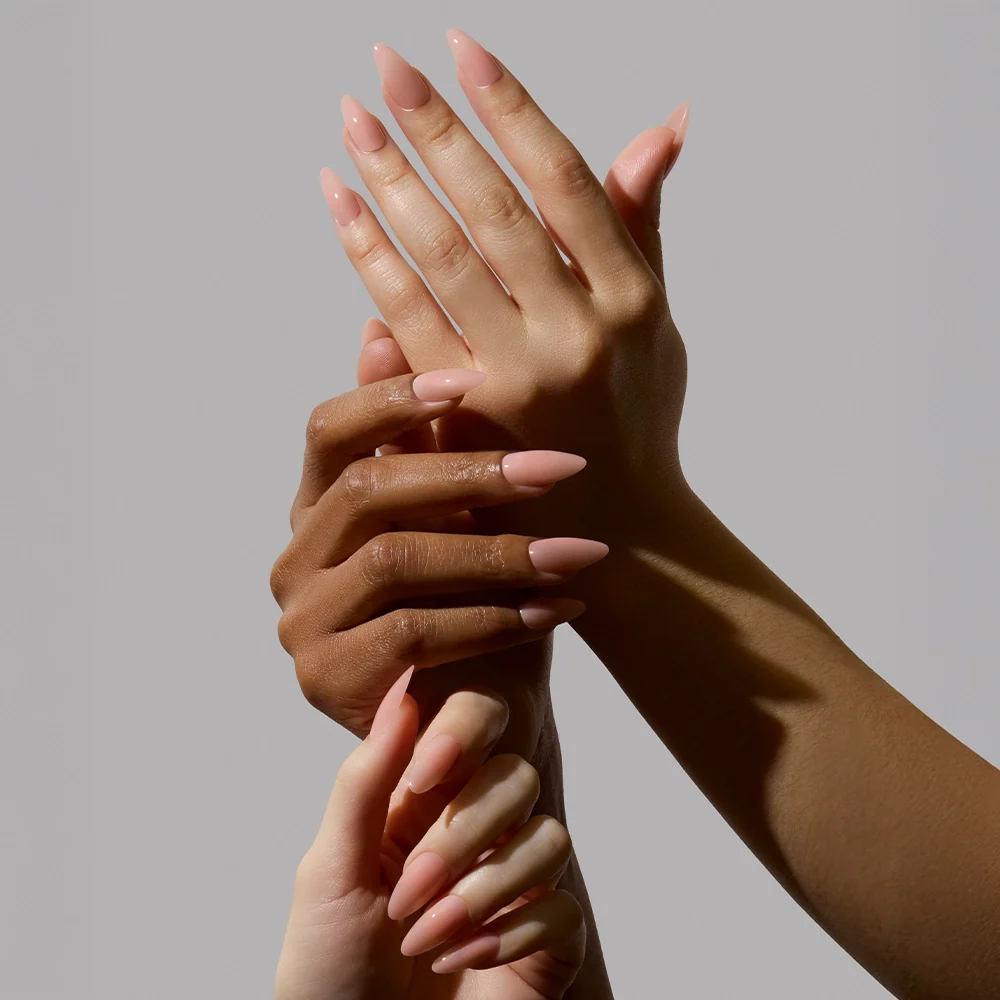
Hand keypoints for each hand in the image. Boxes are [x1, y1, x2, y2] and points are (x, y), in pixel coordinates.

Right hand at [269, 368, 606, 738]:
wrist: (471, 709)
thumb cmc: (464, 598)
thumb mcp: (449, 514)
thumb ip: (416, 436)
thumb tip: (380, 324)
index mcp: (315, 505)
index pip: (329, 430)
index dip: (391, 399)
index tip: (472, 380)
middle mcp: (295, 558)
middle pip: (367, 491)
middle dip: (470, 476)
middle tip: (559, 472)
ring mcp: (304, 622)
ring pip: (396, 561)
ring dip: (497, 554)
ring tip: (577, 552)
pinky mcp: (327, 680)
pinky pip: (413, 635)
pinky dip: (493, 618)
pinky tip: (555, 611)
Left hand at [276, 672, 584, 999]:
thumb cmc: (329, 972)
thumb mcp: (330, 870)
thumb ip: (364, 782)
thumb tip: (399, 692)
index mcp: (425, 802)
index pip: (473, 724)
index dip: (462, 733)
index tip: (425, 776)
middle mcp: (477, 833)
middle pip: (517, 776)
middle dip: (463, 835)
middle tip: (408, 892)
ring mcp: (514, 886)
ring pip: (549, 837)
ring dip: (485, 891)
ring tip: (427, 939)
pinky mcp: (544, 941)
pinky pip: (563, 908)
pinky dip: (511, 935)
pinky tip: (465, 959)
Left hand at [322, 30, 690, 562]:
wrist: (612, 530)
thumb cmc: (635, 416)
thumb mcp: (655, 322)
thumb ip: (640, 225)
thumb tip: (666, 122)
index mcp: (630, 302)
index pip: (565, 184)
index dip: (511, 110)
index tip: (463, 49)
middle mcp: (575, 336)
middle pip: (494, 211)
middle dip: (436, 132)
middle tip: (385, 65)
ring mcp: (515, 378)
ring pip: (442, 258)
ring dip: (390, 183)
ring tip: (351, 121)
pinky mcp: (462, 413)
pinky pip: (407, 317)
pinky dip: (369, 256)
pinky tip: (340, 202)